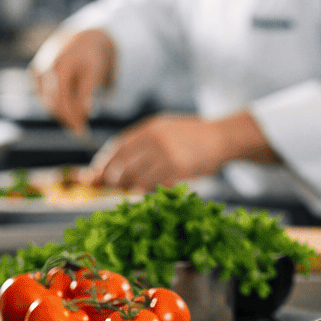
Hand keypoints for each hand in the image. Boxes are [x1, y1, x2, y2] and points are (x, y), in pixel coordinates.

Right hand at [31, 29, 114, 132]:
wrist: (84, 36)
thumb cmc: (92, 56)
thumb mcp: (95, 71)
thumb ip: (87, 92)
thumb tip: (83, 114)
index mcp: (60, 67)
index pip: (62, 101)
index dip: (71, 118)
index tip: (83, 133)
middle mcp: (44, 69)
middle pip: (52, 104)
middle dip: (67, 119)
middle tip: (81, 132)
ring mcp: (37, 71)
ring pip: (46, 102)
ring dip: (61, 113)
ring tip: (78, 119)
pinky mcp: (34, 73)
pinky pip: (43, 95)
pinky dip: (55, 103)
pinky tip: (68, 105)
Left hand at [90, 111, 273, 189]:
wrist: (223, 137)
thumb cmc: (192, 135)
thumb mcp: (164, 128)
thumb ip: (141, 143)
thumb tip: (111, 165)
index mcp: (149, 128)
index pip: (117, 149)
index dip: (104, 165)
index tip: (97, 176)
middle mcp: (156, 140)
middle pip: (123, 166)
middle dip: (116, 180)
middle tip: (118, 187)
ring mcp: (168, 155)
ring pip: (137, 180)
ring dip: (133, 188)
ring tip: (136, 190)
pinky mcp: (180, 170)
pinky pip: (156, 186)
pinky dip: (150, 192)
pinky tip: (152, 191)